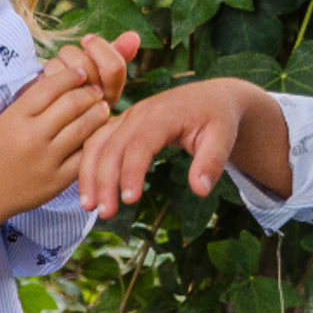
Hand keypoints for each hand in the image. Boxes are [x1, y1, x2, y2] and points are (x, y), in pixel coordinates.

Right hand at [0, 68, 110, 234]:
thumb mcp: (2, 119)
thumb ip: (28, 101)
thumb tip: (58, 78)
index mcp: (15, 117)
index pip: (51, 87)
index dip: (70, 76)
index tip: (80, 73)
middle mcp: (32, 137)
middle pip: (72, 104)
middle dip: (89, 93)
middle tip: (96, 90)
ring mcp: (47, 160)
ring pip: (84, 128)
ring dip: (97, 114)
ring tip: (101, 107)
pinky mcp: (57, 181)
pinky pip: (84, 156)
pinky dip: (95, 142)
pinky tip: (98, 134)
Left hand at [44, 32, 139, 106]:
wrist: (48, 107)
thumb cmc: (76, 82)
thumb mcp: (97, 66)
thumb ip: (117, 52)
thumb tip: (134, 36)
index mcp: (112, 93)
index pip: (114, 68)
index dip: (100, 47)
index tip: (87, 39)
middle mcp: (97, 107)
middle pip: (84, 64)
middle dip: (71, 52)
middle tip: (67, 58)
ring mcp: (75, 114)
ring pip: (64, 69)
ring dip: (58, 62)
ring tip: (58, 74)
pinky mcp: (55, 115)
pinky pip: (49, 79)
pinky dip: (46, 73)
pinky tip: (48, 83)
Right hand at [77, 78, 290, 218]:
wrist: (211, 98)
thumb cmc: (218, 119)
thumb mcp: (223, 138)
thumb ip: (212, 162)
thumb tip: (200, 190)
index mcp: (163, 114)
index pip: (140, 144)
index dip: (132, 171)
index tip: (130, 200)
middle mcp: (139, 112)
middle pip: (112, 146)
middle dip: (105, 181)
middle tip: (105, 214)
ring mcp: (127, 117)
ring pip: (97, 144)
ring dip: (89, 175)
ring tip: (89, 207)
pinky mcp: (122, 125)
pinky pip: (97, 143)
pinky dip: (88, 165)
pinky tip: (88, 190)